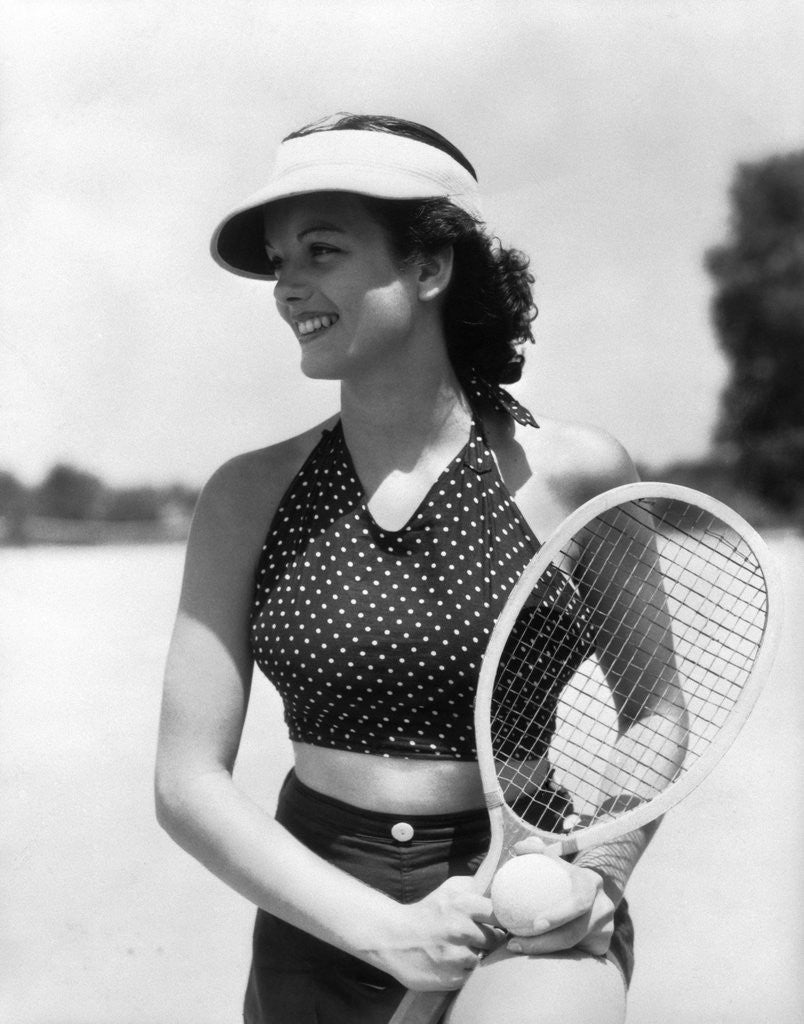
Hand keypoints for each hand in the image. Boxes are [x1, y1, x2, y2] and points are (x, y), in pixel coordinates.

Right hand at [375, 875, 498, 990]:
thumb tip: (501, 888)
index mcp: (462, 904)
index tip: (500, 921)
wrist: (394, 937)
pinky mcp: (451, 978)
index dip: (503, 919)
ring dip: (478, 955)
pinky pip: (473, 975)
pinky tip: (454, 963)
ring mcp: (455, 956)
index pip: (499, 913)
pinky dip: (467, 971)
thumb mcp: (449, 889)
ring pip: (485, 958)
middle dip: (490, 938)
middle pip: (495, 938)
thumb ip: (476, 886)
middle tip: (478, 936)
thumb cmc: (427, 912)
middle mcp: (459, 929)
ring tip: (463, 949)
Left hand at [502, 838, 614, 956]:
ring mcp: (606, 928)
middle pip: (575, 932)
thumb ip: (536, 852)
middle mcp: (603, 907)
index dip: (561, 914)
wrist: (591, 893)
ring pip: (572, 946)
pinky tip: (530, 958)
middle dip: (546, 942)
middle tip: (516, 942)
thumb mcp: (553, 861)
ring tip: (514, 947)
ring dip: (542, 950)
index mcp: (592, 883)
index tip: (536, 924)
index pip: (579, 901)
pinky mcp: (602, 945)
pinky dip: (553, 956)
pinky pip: (575, 955)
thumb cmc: (562, 876)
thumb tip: (519, 848)